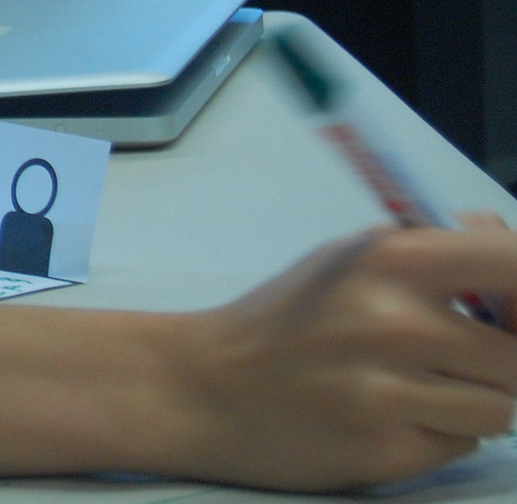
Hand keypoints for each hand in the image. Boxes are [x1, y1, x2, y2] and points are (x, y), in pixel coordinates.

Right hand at [169, 222, 516, 490]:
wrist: (204, 387)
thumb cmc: (282, 318)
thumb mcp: (346, 258)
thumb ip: (429, 248)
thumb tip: (497, 237)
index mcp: (390, 260)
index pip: (516, 263)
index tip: (515, 306)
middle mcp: (396, 323)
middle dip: (502, 361)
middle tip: (463, 356)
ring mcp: (391, 392)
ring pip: (502, 409)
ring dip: (473, 402)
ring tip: (421, 389)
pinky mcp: (387, 452)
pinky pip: (461, 445)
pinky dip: (439, 434)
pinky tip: (392, 416)